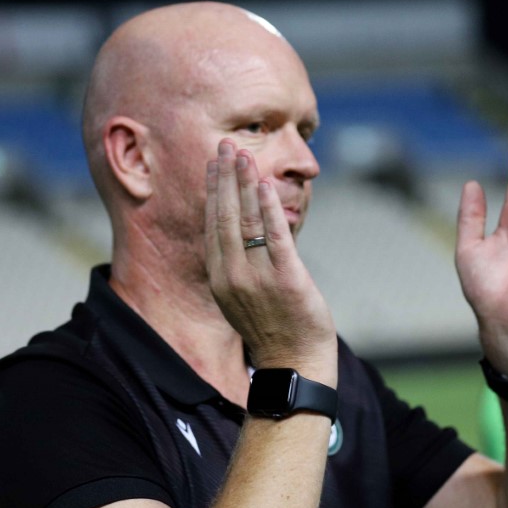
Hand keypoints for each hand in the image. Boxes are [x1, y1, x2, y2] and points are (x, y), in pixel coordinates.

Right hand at [204, 139, 336, 378]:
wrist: (295, 361)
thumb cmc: (274, 327)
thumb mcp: (243, 296)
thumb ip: (238, 264)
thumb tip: (239, 232)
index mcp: (221, 278)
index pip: (212, 225)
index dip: (211, 192)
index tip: (212, 164)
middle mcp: (233, 276)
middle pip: (224, 216)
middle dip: (223, 178)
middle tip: (224, 146)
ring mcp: (258, 277)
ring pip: (246, 222)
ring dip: (244, 185)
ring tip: (244, 156)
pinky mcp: (286, 279)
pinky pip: (274, 237)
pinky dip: (268, 209)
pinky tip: (264, 185)